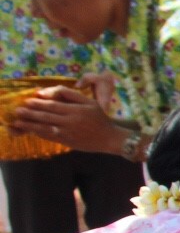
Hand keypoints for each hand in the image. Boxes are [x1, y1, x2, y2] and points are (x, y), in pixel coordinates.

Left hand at [10, 84, 126, 154]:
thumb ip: (71, 95)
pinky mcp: (66, 142)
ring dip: (30, 125)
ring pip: (45, 128)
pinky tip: (31, 130)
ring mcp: (67, 133)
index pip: (53, 105)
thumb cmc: (99, 118)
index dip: (39, 103)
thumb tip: (52, 91)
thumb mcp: (89, 102)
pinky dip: (39, 133)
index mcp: (76, 110)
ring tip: (19, 122)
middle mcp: (70, 122)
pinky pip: (49, 137)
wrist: (109, 138)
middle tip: (18, 110)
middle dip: (30, 113)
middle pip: (46, 116)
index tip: (27, 100)